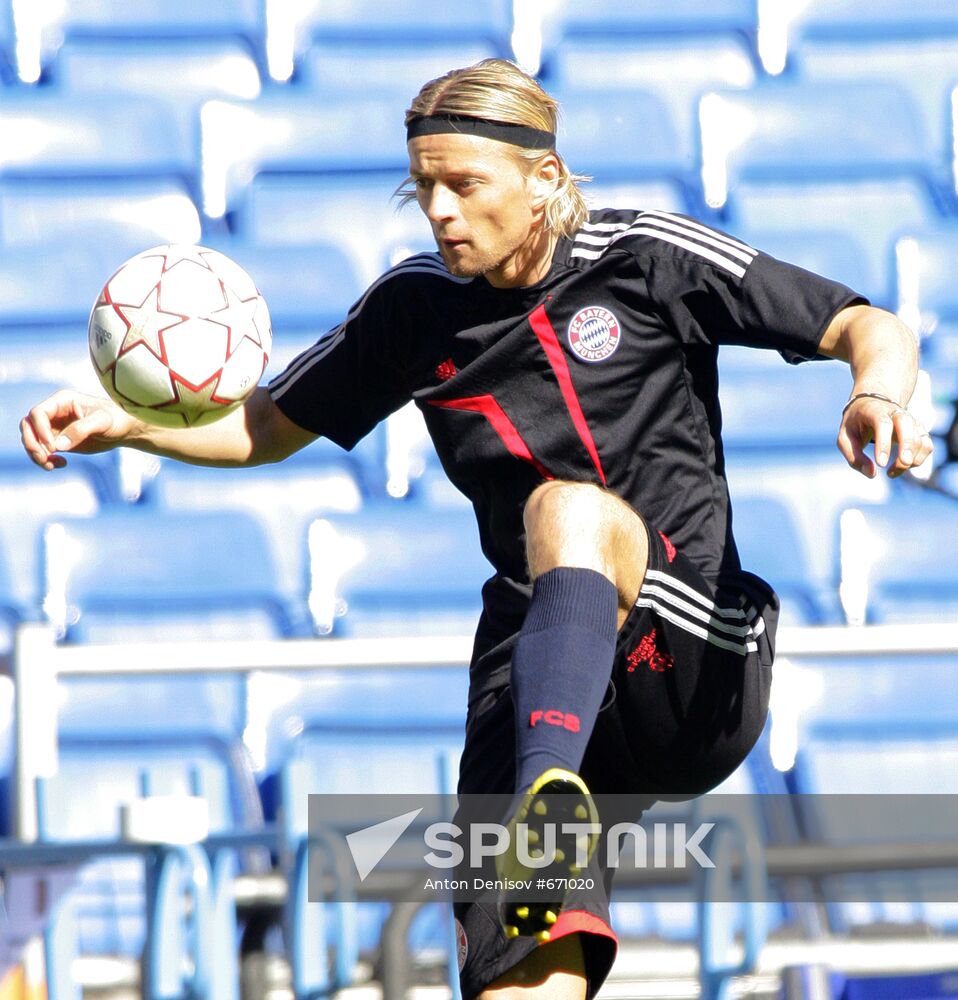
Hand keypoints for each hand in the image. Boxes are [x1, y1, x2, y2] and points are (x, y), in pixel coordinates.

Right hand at [20, 389, 136, 470]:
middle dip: (32, 443)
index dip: (39, 430)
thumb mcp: (102, 421)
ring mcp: (54, 427)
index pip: (38, 413)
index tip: (52, 446)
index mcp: (62, 401)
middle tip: (45, 458)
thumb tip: (58, 446)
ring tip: (52, 465)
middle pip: (28, 426)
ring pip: (32, 440)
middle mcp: (54, 413)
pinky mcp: (58, 441)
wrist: (125, 430)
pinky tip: (61, 464)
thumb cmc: (116, 419)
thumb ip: (81, 430)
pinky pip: (42, 451)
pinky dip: (45, 460)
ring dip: (36, 455)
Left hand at [837, 395, 933, 478]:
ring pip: (919, 437)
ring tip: (891, 473)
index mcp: (874, 410)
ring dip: (910, 459)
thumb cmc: (855, 424)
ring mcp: (909, 420)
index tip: (881, 464)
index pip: (882, 424)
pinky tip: (903, 467)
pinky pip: (926, 445)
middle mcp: (894, 412)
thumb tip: (871, 473)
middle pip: (906, 424)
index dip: (884, 444)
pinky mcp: (917, 430)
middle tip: (904, 463)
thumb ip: (854, 457)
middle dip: (908, 445)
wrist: (870, 404)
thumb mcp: (845, 438)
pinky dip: (919, 459)